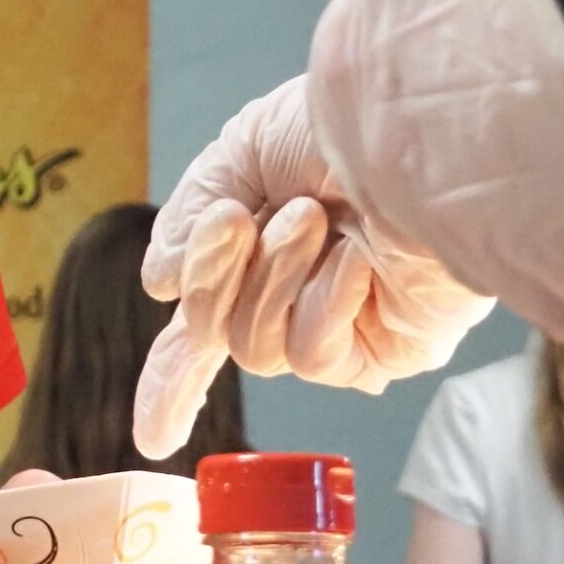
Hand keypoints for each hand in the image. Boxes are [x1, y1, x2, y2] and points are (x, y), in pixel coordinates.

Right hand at [131, 78, 491, 457]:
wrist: (414, 131)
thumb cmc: (339, 125)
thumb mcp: (241, 153)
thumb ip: (191, 221)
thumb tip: (159, 288)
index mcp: (261, 248)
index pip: (202, 326)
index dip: (172, 379)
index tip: (149, 438)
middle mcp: (297, 295)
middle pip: (213, 332)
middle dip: (213, 274)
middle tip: (235, 219)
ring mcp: (342, 327)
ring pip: (257, 349)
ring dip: (274, 276)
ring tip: (312, 219)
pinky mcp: (386, 351)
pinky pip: (314, 354)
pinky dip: (324, 300)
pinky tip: (358, 257)